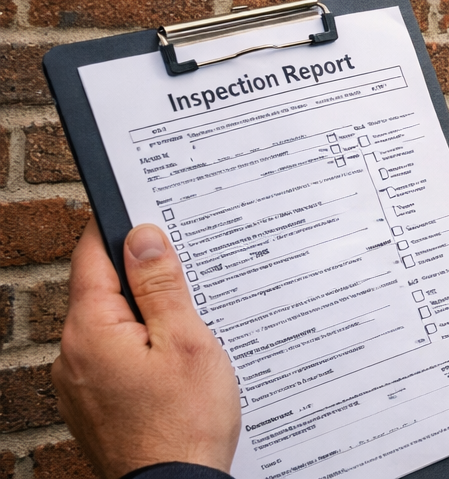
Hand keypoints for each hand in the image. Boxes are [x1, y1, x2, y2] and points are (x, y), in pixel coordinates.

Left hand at [53, 223, 239, 478]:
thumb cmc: (186, 423)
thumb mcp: (186, 340)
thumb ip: (161, 285)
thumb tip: (142, 237)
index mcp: (90, 331)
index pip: (92, 255)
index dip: (121, 229)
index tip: (148, 213)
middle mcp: (72, 354)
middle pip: (103, 290)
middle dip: (143, 277)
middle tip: (189, 276)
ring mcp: (78, 383)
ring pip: (111, 324)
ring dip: (146, 316)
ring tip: (189, 328)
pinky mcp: (92, 402)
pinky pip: (113, 356)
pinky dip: (141, 347)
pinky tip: (174, 362)